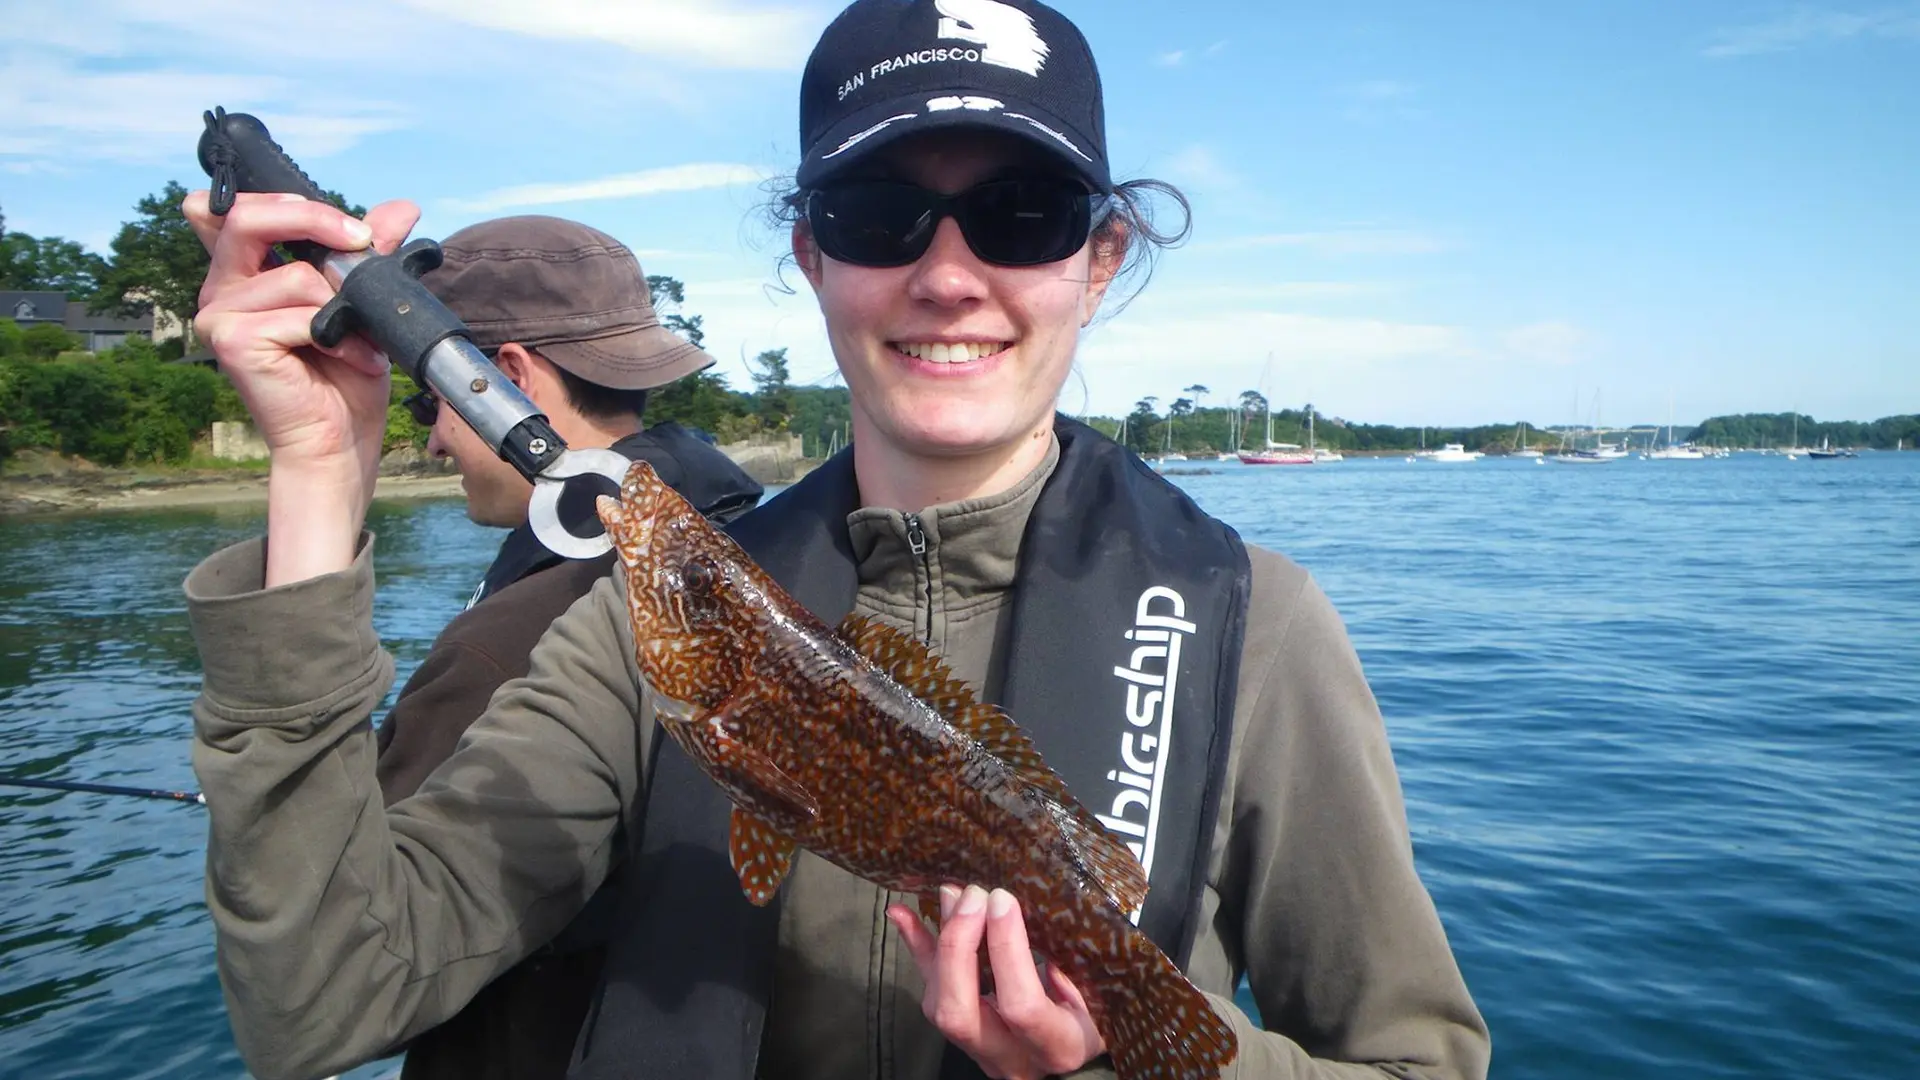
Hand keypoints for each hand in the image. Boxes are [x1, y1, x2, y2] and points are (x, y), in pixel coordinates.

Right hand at [185, 190, 418, 584]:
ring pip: (295, 275)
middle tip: (362, 242)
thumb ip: (369, 252)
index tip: (343, 226)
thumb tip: (402, 208)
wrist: (339, 442)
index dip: (280, 200)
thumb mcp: (362, 302)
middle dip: (314, 219)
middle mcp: (220, 288)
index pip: (229, 208)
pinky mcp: (232, 341)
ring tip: (362, 342)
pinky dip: (340, 336)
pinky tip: (353, 360)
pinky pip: (300, 314)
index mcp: (243, 272)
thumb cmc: (345, 376)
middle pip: (246, 216)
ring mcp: (219, 315)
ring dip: (346, 308)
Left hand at [887, 884, 1104, 1079]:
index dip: (1006, 950)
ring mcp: (980, 1050)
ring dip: (938, 940)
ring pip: (938, 1004)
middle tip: (973, 895)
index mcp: (1058, 1046)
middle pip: (959, 1012)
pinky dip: (917, 948)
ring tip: (950, 891)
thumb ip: (1069, 960)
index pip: (1020, 1005)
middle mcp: (1011, 1058)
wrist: (1080, 1050)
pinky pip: (930, 992)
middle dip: (958, 946)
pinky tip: (902, 914)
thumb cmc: (1100, 1013)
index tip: (1004, 900)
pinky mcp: (961, 1034)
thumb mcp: (1100, 990)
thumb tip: (1020, 909)